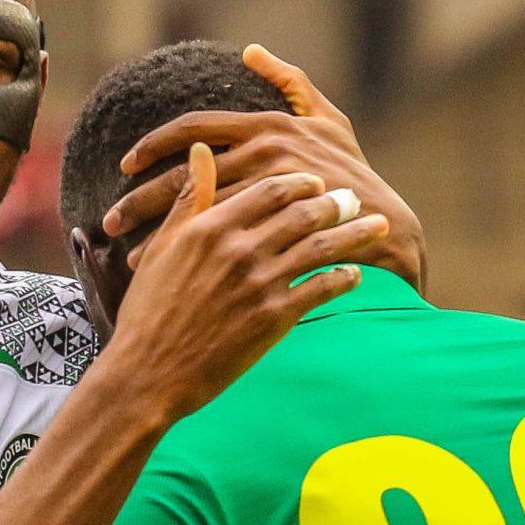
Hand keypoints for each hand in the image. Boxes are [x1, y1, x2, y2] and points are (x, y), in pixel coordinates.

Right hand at [99, 140, 388, 422]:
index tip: (315, 182)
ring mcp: (259, 284)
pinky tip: (356, 276)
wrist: (148, 373)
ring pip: (321, 247)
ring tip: (375, 227)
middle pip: (303, 213)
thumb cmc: (149, 311)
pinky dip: (344, 279)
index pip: (269, 189)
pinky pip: (321, 289)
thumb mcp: (163, 247)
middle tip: (354, 199)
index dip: (299, 182)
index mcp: (210, 227)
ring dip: (353, 234)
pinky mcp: (274, 319)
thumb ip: (189, 198)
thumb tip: (202, 150)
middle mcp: (239, 249)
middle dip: (335, 202)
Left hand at [107, 44, 424, 290]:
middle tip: (111, 219)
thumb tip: (252, 51)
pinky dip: (185, 252)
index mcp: (267, 127)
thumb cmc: (354, 172)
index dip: (154, 146)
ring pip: (196, 208)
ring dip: (158, 231)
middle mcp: (265, 153)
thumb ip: (289, 82)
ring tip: (127, 250)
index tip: (126, 165)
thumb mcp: (328, 118)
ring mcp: (270, 192)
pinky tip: (162, 267)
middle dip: (142, 199)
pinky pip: (218, 238)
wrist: (384, 226)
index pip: (195, 129)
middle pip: (186, 175)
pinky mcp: (274, 227)